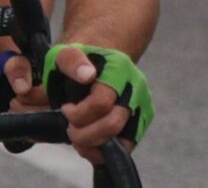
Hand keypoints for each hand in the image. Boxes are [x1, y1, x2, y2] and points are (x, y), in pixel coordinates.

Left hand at [43, 43, 153, 165]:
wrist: (97, 61)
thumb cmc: (77, 61)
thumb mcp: (65, 54)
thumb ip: (71, 60)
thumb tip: (87, 75)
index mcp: (118, 67)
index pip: (101, 102)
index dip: (79, 113)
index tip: (65, 108)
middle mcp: (136, 86)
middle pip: (113, 124)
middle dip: (85, 134)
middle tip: (70, 128)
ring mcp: (142, 106)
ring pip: (122, 142)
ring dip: (94, 146)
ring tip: (78, 137)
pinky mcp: (142, 122)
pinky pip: (126, 148)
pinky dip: (104, 152)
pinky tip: (89, 144)